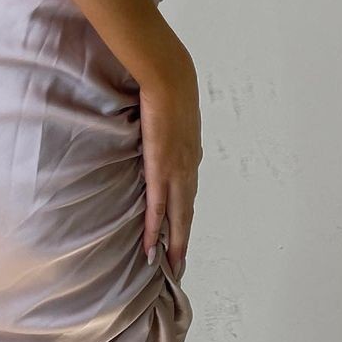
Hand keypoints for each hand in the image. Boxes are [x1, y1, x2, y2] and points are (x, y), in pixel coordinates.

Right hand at [139, 51, 201, 279]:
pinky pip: (157, 207)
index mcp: (190, 152)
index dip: (186, 216)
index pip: (189, 192)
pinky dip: (154, 230)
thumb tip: (160, 124)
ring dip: (175, 242)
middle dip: (183, 240)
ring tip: (171, 265)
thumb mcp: (173, 109)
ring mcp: (176, 170)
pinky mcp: (160, 168)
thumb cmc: (169, 84)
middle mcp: (188, 166)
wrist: (168, 76)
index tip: (183, 234)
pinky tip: (150, 247)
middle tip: (179, 265)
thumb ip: (169, 124)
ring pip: (177, 217)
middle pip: (187, 213)